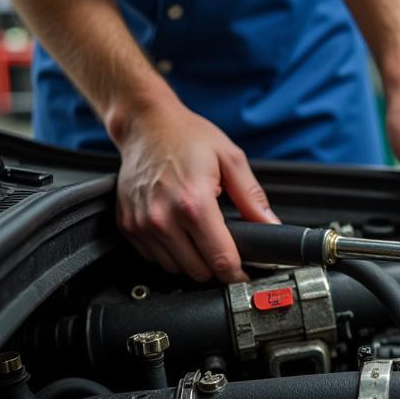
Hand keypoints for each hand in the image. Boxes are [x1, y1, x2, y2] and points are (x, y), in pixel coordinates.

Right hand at [115, 102, 278, 282]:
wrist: (145, 124)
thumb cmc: (186, 136)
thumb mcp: (231, 160)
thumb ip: (252, 198)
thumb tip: (271, 225)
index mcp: (194, 204)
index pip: (221, 260)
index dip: (237, 273)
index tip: (244, 274)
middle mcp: (163, 218)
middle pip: (198, 271)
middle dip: (216, 265)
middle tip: (224, 247)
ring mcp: (142, 224)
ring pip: (175, 268)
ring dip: (192, 260)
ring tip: (200, 235)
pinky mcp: (128, 226)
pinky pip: (153, 258)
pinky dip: (169, 252)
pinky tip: (178, 231)